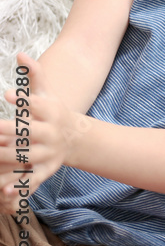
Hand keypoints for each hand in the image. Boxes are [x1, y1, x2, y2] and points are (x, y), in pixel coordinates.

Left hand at [0, 53, 82, 211]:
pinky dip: (18, 186)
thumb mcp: (47, 94)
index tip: (8, 94)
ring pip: (24, 157)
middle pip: (27, 132)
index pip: (37, 105)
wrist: (76, 139)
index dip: (23, 100)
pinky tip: (3, 191)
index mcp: (50, 112)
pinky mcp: (45, 170)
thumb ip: (34, 75)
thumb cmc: (53, 113)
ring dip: (5, 157)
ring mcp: (47, 152)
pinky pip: (31, 180)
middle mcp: (50, 133)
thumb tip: (19, 53)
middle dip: (8, 131)